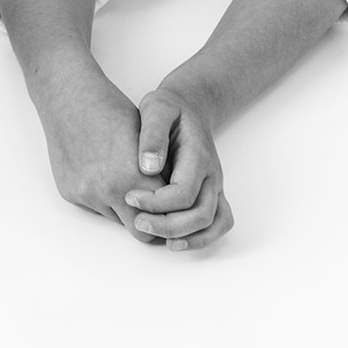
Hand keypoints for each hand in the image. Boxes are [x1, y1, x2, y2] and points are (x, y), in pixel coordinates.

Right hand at [37, 78, 166, 244]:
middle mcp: (110, 191)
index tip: (172, 213)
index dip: (169, 217)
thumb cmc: (112, 111)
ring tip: (121, 177)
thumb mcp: (147, 139)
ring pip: (115, 218)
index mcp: (136, 177)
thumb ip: (161, 175)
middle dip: (149, 222)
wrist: (69, 98)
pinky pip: (94, 206)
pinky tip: (99, 170)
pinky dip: (101, 196)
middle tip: (153, 208)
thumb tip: (173, 199)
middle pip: (140, 230)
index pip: (163, 219)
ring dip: (122, 206)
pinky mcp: (69, 192)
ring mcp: (87, 194)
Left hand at [127, 85, 234, 250]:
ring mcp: (214, 186)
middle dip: (167, 225)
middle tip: (137, 222)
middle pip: (200, 214)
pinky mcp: (211, 193)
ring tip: (155, 237)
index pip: (183, 192)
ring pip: (213, 223)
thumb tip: (147, 167)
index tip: (129, 196)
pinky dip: (201, 238)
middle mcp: (211, 174)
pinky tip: (173, 241)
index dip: (156, 202)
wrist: (189, 105)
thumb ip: (152, 136)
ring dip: (186, 237)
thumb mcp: (156, 108)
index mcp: (198, 154)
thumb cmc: (169, 108)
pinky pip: (217, 223)